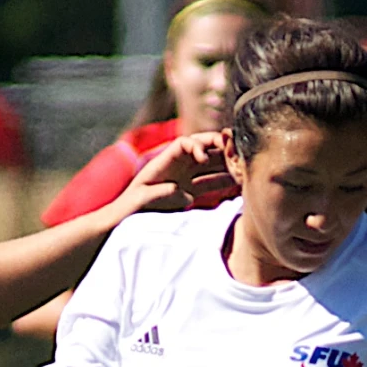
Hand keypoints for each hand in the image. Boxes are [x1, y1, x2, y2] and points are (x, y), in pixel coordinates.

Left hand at [111, 131, 235, 217]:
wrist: (124, 222)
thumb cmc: (129, 209)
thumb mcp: (142, 200)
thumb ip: (162, 194)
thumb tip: (185, 193)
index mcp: (164, 162)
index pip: (185, 144)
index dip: (198, 145)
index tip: (205, 157)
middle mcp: (176, 167)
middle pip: (202, 149)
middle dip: (220, 148)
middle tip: (237, 153)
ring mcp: (184, 179)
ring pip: (210, 166)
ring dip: (226, 165)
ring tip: (243, 169)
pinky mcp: (189, 193)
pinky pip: (209, 183)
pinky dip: (224, 182)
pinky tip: (238, 183)